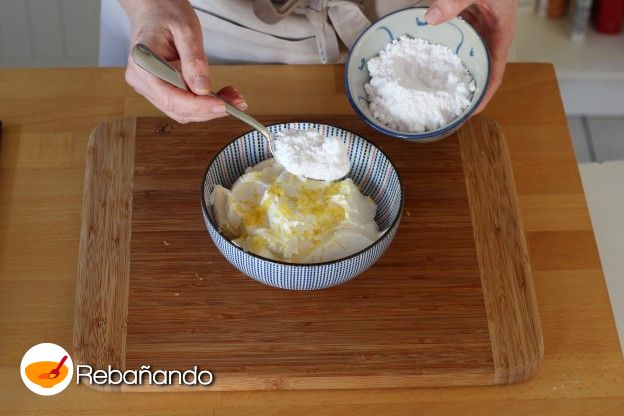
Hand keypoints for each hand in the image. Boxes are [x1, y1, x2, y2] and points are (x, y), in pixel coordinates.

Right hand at [121, 0, 245, 122]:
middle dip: (209, 109)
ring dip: (209, 110)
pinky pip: (182, 105)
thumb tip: (202, 89)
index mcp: (144, 64)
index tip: (223, 105)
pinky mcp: (160, 90)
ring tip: (232, 98)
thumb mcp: (186, 30)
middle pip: (178, 109)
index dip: (199, 106)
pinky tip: (220, 96)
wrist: (153, 8)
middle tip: (237, 102)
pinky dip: (203, 104)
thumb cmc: (166, 13)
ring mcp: (149, 87)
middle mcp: (142, 81)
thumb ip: (194, 60)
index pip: (171, 97)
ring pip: (182, 111)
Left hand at [425, 0, 516, 111]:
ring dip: (450, 72)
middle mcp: (489, 35)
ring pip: (464, 56)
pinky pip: (454, 40)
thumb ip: (456, 1)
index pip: (495, 74)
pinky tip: (425, 58)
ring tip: (431, 90)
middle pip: (477, 69)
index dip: (484, 95)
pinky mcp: (465, 19)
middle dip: (464, 90)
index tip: (470, 113)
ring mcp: (476, 27)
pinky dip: (441, 50)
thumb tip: (431, 18)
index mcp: (500, 34)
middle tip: (444, 108)